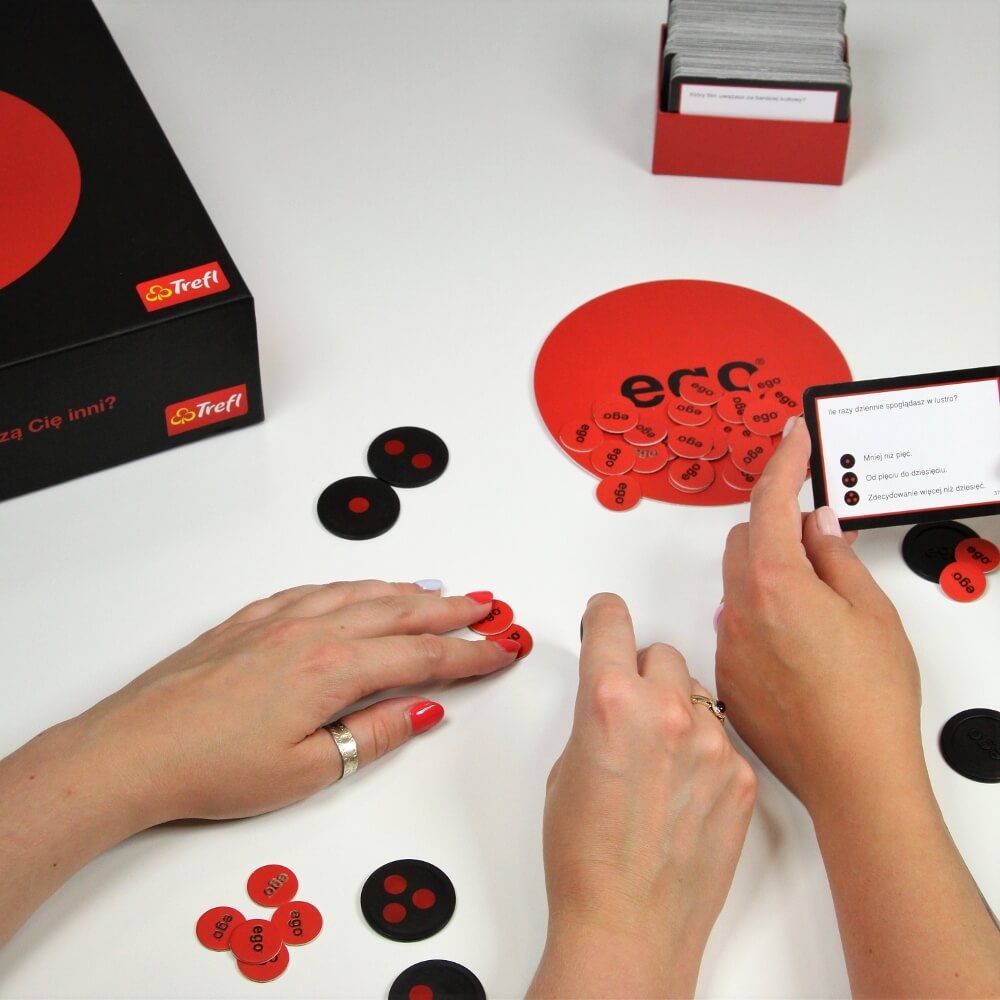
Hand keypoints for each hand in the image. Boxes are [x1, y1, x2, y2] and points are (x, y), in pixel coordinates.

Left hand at [0, 580, 519, 948]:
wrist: (131, 750)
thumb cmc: (209, 766)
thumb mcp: (308, 770)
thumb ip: (373, 734)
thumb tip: (422, 713)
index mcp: (332, 669)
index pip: (422, 655)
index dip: (469, 654)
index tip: (499, 649)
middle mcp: (310, 632)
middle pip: (400, 611)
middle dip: (451, 610)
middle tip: (486, 607)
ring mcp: (278, 619)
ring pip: (361, 592)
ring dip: (407, 591)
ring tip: (438, 592)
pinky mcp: (250, 620)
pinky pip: (317, 588)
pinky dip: (353, 585)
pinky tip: (360, 588)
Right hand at [528, 594, 755, 998]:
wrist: (630, 928)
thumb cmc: (585, 862)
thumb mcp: (566, 768)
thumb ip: (594, 717)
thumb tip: (611, 699)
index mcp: (610, 702)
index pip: (612, 621)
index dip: (604, 615)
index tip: (606, 614)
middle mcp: (666, 712)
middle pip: (661, 652)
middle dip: (641, 671)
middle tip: (628, 709)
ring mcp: (712, 744)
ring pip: (696, 692)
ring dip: (676, 708)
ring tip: (657, 761)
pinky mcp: (742, 777)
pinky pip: (721, 737)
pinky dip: (702, 750)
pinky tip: (683, 791)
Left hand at [715, 417, 921, 816]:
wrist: (854, 777)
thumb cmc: (871, 701)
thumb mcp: (871, 613)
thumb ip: (836, 558)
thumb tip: (818, 524)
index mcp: (776, 583)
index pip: (771, 502)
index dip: (784, 462)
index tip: (792, 438)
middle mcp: (740, 610)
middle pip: (746, 541)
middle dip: (777, 527)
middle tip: (819, 540)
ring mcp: (730, 645)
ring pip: (738, 584)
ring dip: (768, 575)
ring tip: (817, 606)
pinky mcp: (728, 677)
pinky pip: (737, 626)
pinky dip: (761, 617)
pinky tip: (799, 647)